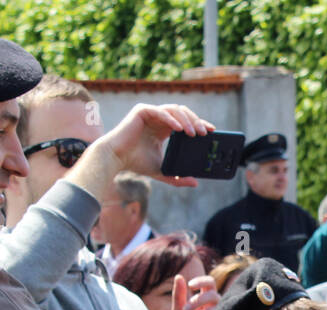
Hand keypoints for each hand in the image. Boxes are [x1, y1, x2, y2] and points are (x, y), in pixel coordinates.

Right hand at [73, 104, 214, 194]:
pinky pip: (161, 111)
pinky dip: (171, 119)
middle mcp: (159, 118)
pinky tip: (179, 129)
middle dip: (196, 121)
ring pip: (174, 110)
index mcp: (164, 128)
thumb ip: (177, 177)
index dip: (199, 124)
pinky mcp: (142, 110)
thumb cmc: (135, 162)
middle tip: (205, 133)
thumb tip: (195, 183)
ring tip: (194, 133)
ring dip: (186, 120)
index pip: (186, 122)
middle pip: (183, 113)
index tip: (211, 131)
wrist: (116, 159)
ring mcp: (150, 112)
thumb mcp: (162, 171)